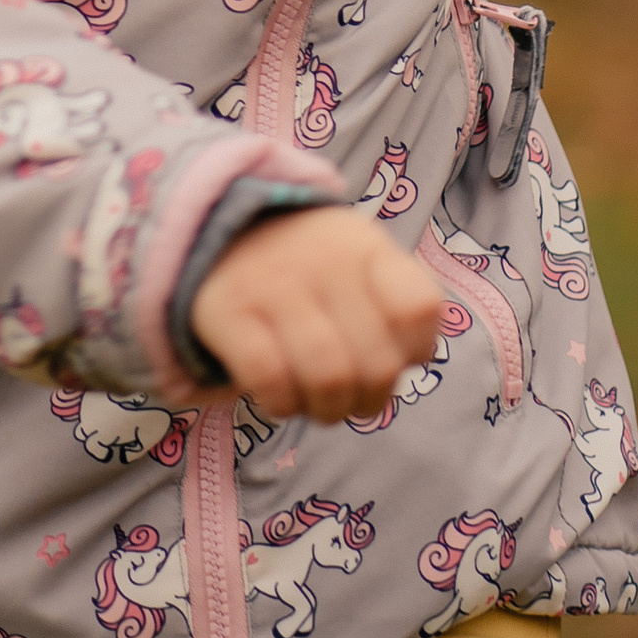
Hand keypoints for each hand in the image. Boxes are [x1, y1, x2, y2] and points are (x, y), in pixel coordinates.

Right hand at [193, 208, 444, 423]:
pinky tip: (282, 398)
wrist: (219, 227)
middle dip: (371, 400)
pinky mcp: (227, 311)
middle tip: (354, 399)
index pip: (418, 307)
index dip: (417, 350)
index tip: (398, 357)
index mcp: (364, 247)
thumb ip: (393, 305)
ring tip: (321, 406)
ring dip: (330, 410)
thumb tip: (414, 359)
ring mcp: (273, 285)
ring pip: (329, 377)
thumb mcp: (358, 259)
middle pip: (377, 363)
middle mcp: (324, 262)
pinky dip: (283, 405)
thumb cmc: (307, 264)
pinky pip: (270, 379)